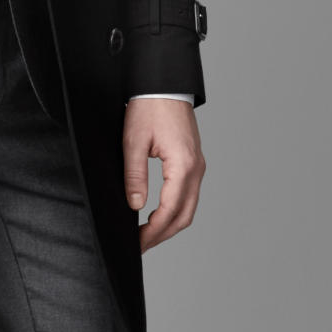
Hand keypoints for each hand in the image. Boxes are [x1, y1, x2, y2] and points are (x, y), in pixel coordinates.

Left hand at [123, 99, 205, 252]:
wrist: (164, 85)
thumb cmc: (148, 107)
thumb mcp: (133, 142)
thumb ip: (134, 176)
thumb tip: (136, 206)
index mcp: (183, 165)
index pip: (170, 210)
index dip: (153, 232)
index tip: (137, 244)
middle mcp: (196, 169)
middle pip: (184, 215)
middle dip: (162, 235)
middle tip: (139, 246)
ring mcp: (198, 166)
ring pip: (189, 208)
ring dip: (169, 225)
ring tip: (146, 236)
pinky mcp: (194, 162)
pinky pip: (188, 195)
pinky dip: (175, 211)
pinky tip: (157, 216)